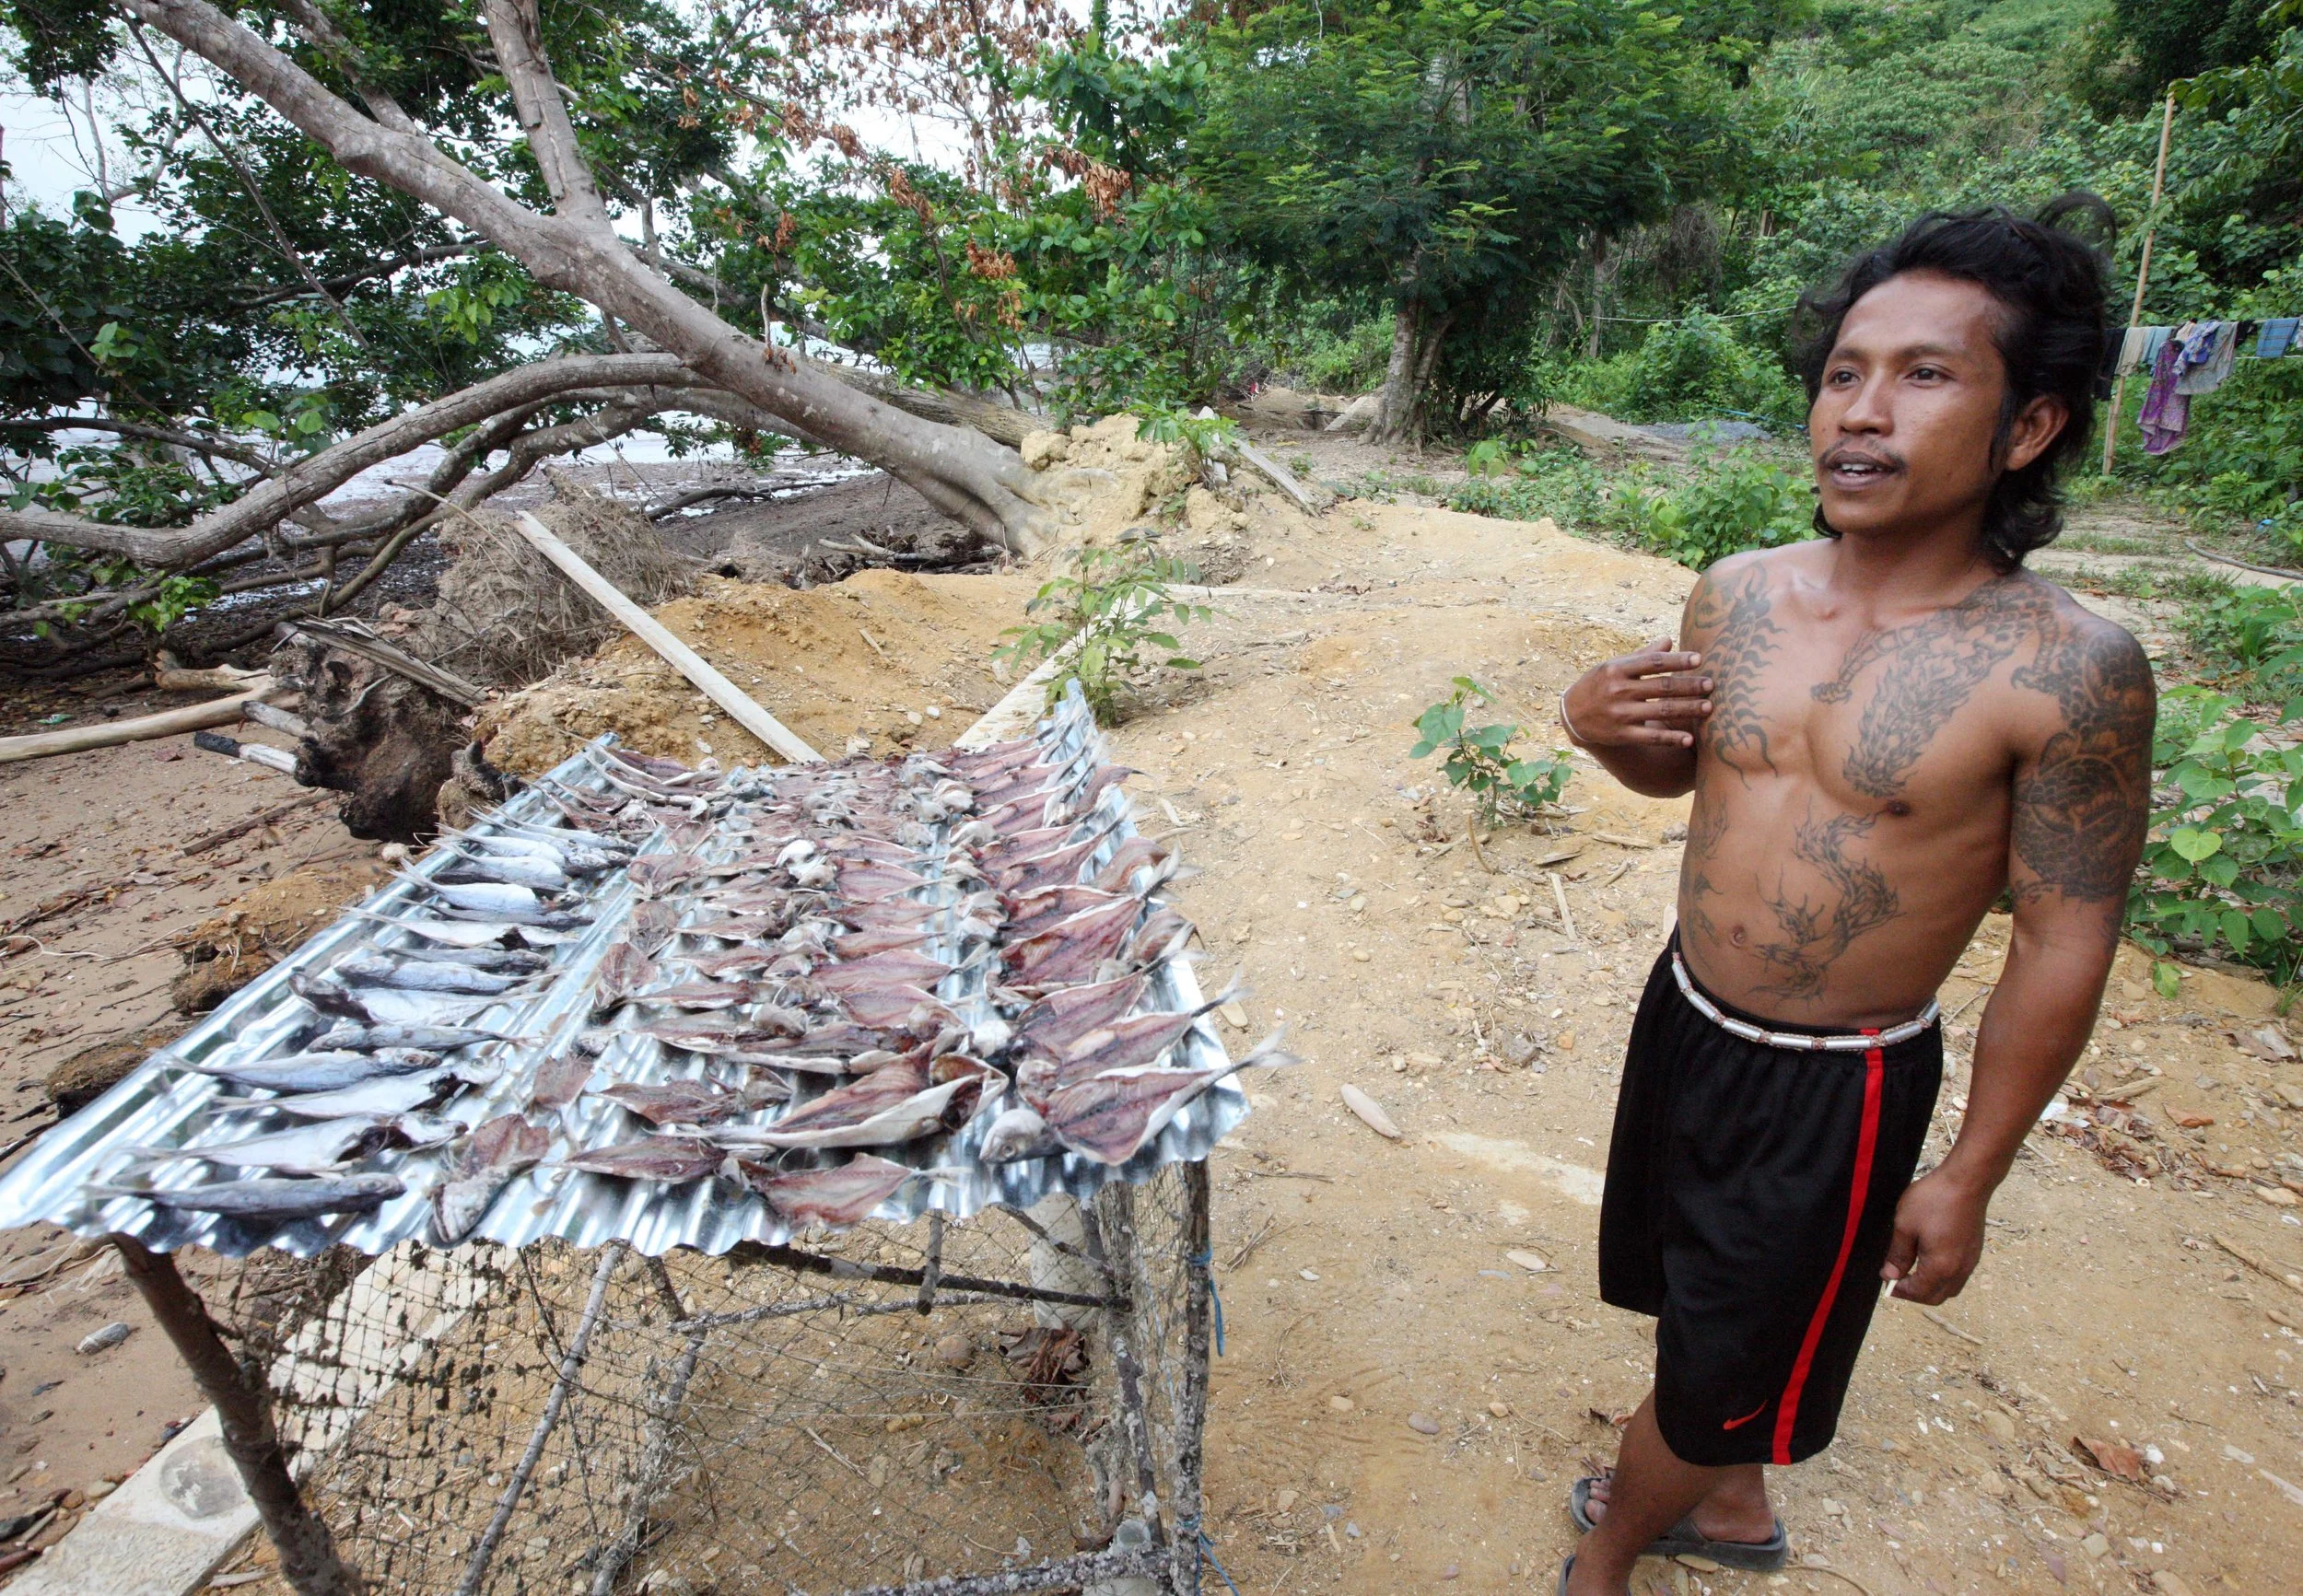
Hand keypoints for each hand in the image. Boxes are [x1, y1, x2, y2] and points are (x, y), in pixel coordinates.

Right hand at [1562, 638, 1712, 749]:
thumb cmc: (1599, 684)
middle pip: (1661, 687)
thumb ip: (1643, 655)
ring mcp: (1620, 714)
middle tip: (1711, 685)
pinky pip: (1650, 737)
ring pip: (1660, 710)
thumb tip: (1669, 640)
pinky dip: (1671, 738)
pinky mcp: (1621, 735)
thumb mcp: (1615, 666)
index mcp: (1618, 669)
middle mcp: (1618, 690)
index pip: (1653, 662)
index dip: (1677, 661)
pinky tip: (1689, 739)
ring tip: (1708, 707)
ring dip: (1687, 709)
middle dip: (1689, 686)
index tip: (1699, 659)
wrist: (1572, 714)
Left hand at [1880, 1166, 1988, 1304]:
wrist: (1967, 1181)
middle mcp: (1960, 1270)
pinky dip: (1942, 1277)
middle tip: (1896, 1279)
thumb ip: (1897, 1255)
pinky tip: (1929, 1261)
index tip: (1885, 1280)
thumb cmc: (1935, 1200)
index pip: (1918, 1292)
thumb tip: (1890, 1275)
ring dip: (1929, 1286)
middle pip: (1936, 1296)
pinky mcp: (1975, 1251)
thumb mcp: (1905, 1226)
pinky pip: (1958, 1276)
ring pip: (1949, 1288)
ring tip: (1911, 1270)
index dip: (1899, 1290)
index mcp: (1941, 1268)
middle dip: (1914, 1293)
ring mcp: (1970, 1261)